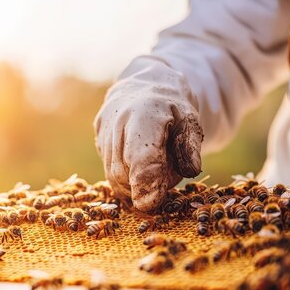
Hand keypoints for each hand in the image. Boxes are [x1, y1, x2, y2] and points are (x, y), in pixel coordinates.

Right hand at [94, 59, 202, 210]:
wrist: (146, 84)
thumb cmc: (173, 107)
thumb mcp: (191, 122)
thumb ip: (190, 148)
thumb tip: (190, 171)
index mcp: (145, 112)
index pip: (140, 155)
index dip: (145, 182)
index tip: (149, 205)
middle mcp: (118, 118)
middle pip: (123, 169)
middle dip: (140, 188)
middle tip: (160, 190)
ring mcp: (104, 126)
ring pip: (112, 172)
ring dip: (132, 185)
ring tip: (152, 175)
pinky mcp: (98, 134)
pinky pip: (108, 166)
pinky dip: (124, 178)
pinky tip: (138, 172)